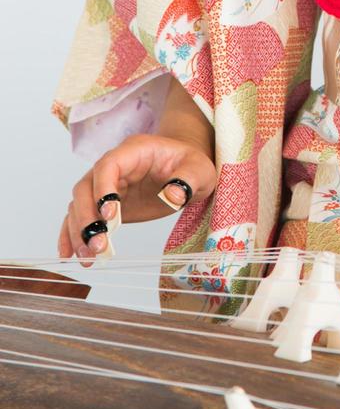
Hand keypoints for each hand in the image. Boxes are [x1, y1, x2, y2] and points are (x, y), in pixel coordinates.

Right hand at [59, 133, 216, 267]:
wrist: (187, 170)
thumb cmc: (192, 165)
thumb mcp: (199, 170)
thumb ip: (187, 179)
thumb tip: (173, 196)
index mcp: (134, 151)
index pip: (108, 166)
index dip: (103, 189)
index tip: (109, 216)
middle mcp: (113, 167)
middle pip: (85, 188)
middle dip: (87, 218)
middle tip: (98, 245)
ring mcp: (106, 186)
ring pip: (79, 205)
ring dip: (79, 231)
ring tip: (88, 257)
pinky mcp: (106, 205)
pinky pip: (82, 217)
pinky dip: (73, 235)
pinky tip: (71, 254)